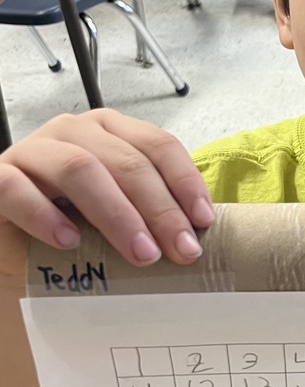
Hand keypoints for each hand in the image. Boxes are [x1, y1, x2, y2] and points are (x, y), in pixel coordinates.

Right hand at [0, 110, 214, 266]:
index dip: (184, 182)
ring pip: (81, 170)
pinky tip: (69, 242)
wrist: (8, 229)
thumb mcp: (116, 208)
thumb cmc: (70, 219)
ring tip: (141, 253)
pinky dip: (45, 215)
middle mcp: (74, 132)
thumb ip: (149, 212)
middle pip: (128, 162)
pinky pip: (16, 189)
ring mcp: (33, 151)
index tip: (203, 222)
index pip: (158, 145)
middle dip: (161, 209)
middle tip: (181, 250)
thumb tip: (196, 242)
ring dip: (117, 214)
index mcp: (110, 132)